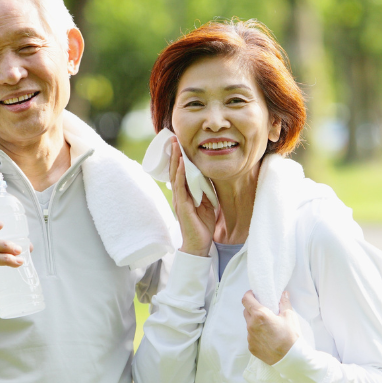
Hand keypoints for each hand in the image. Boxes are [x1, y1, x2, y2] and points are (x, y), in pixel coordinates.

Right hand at [169, 137, 214, 255]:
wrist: (199, 244)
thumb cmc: (202, 225)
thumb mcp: (206, 203)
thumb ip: (205, 191)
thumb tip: (208, 178)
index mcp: (184, 193)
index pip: (180, 172)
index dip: (179, 157)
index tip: (179, 143)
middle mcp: (179, 195)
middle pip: (175, 170)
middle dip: (174, 154)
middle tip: (173, 137)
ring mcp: (179, 200)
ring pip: (175, 176)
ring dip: (175, 160)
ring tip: (175, 146)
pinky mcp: (183, 207)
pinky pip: (180, 188)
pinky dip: (180, 176)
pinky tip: (181, 166)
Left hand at [242, 291, 300, 364]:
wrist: (291, 358)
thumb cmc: (291, 336)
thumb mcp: (289, 316)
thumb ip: (284, 302)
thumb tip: (283, 294)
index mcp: (260, 315)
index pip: (246, 300)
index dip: (249, 295)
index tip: (254, 294)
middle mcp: (251, 325)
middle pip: (246, 311)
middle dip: (252, 308)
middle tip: (263, 310)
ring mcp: (250, 337)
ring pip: (248, 325)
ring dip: (254, 322)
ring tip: (266, 326)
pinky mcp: (251, 347)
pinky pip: (251, 337)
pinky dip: (256, 334)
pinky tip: (267, 337)